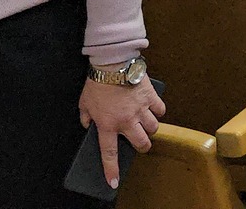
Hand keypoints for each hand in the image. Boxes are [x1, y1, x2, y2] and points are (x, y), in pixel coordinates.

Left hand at [79, 72, 165, 188]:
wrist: (112, 62)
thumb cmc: (97, 82)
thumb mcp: (84, 103)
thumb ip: (85, 117)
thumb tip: (88, 124)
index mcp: (108, 124)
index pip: (109, 153)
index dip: (111, 170)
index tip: (113, 182)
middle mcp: (126, 121)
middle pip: (142, 143)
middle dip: (143, 146)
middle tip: (140, 142)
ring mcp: (141, 109)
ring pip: (154, 128)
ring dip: (150, 128)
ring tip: (146, 124)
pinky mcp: (151, 97)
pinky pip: (160, 110)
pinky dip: (158, 111)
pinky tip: (154, 109)